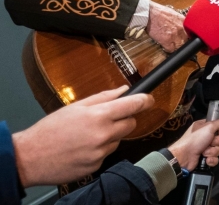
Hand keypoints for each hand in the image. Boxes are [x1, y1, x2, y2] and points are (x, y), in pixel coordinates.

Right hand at [13, 86, 153, 186]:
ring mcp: (101, 152)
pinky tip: (84, 148)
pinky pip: (107, 154)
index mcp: (99, 116)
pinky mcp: (97, 166)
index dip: (144, 101)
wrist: (30, 158)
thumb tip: (124, 90)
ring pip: (118, 139)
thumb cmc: (50, 130)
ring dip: (110, 136)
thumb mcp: (75, 107)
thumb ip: (103, 98)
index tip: (149, 99)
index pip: (133, 106)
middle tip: (107, 119)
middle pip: (130, 124)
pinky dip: (100, 150)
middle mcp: (103, 135)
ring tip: (88, 135)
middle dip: (124, 119)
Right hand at [147, 2, 187, 51]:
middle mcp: (181, 28)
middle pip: (187, 40)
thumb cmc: (158, 12)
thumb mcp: (174, 14)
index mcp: (184, 21)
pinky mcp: (166, 41)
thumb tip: (184, 26)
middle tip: (178, 42)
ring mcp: (174, 35)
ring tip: (172, 44)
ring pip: (181, 46)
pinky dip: (169, 49)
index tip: (187, 38)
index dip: (189, 36)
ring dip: (177, 46)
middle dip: (183, 41)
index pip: (191, 32)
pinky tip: (166, 46)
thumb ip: (180, 21)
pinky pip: (171, 50)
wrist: (148, 13)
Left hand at [168, 118, 218, 170]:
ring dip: (212, 152)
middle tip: (209, 143)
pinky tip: (206, 160)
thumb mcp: (209, 127)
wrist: (184, 156)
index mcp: (204, 127)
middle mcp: (205, 137)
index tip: (218, 132)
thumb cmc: (195, 139)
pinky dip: (211, 160)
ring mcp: (205, 148)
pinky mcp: (205, 158)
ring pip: (218, 149)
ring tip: (204, 152)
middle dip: (216, 142)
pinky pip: (215, 159)